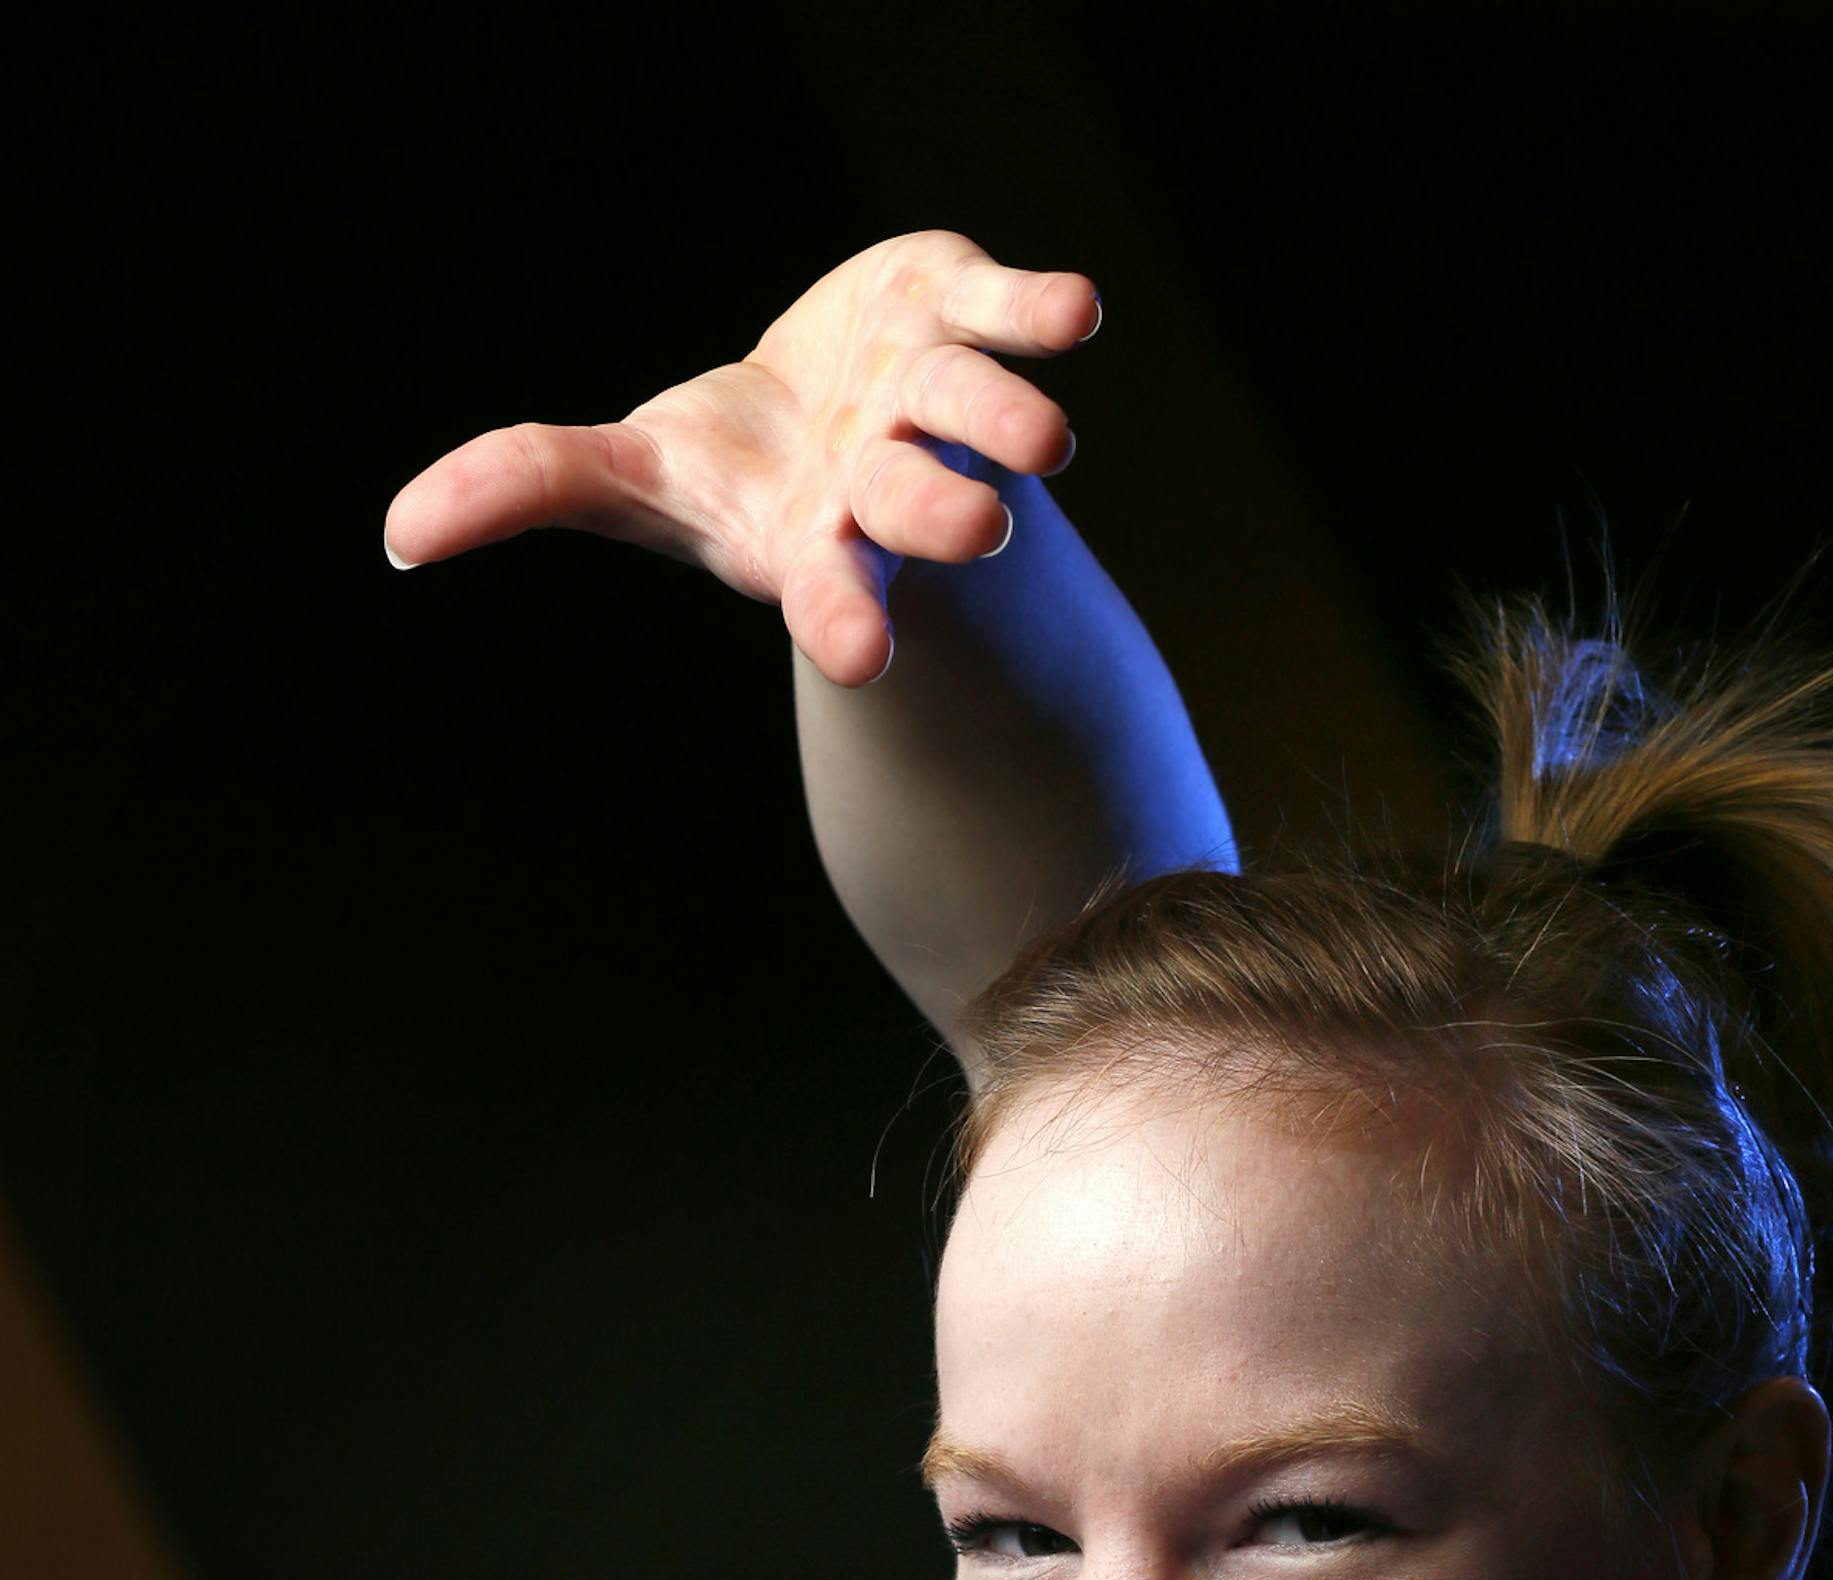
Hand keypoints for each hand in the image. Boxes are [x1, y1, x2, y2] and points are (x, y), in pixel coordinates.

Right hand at [381, 228, 1099, 684]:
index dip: (842, 623)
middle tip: (976, 532)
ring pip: (978, 412)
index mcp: (813, 540)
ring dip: (1008, 417)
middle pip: (917, 506)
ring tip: (1047, 438)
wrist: (836, 413)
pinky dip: (1042, 313)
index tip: (863, 658)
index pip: (828, 592)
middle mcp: (885, 482)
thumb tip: (399, 533)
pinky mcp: (962, 313)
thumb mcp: (622, 479)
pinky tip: (1077, 314)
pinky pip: (1016, 315)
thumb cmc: (729, 470)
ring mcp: (933, 400)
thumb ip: (520, 491)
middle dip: (940, 515)